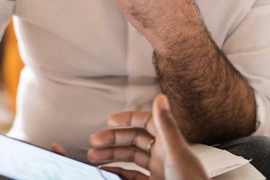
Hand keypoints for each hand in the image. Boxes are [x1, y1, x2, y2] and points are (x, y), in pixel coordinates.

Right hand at [88, 94, 207, 179]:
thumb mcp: (176, 152)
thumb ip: (166, 125)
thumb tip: (161, 98)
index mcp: (169, 142)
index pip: (146, 123)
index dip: (128, 119)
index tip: (110, 120)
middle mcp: (163, 154)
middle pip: (134, 140)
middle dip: (113, 139)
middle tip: (95, 140)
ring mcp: (158, 170)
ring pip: (130, 158)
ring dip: (111, 156)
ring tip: (93, 156)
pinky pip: (132, 176)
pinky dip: (117, 172)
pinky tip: (106, 170)